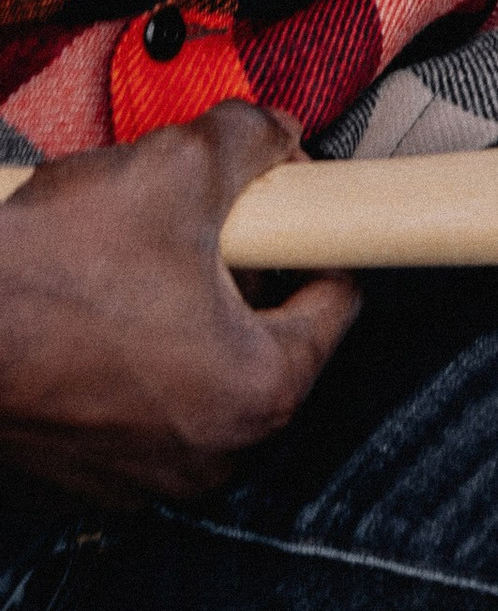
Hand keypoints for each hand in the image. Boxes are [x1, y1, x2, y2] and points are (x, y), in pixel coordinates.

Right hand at [0, 107, 360, 511]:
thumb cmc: (46, 271)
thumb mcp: (178, 166)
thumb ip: (253, 139)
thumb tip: (279, 136)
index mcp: (259, 393)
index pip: (338, 300)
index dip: (318, 234)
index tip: (293, 206)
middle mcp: (214, 455)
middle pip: (271, 336)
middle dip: (246, 269)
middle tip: (210, 221)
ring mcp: (148, 474)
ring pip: (205, 364)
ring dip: (188, 306)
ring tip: (140, 257)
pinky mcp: (92, 471)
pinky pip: (145, 394)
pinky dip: (136, 346)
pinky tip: (98, 300)